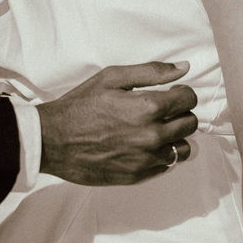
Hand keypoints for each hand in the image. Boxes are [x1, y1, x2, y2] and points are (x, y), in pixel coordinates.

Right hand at [38, 62, 197, 185]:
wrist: (52, 141)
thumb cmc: (80, 106)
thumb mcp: (111, 78)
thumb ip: (151, 71)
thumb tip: (184, 67)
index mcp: (148, 107)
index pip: (189, 99)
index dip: (182, 93)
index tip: (171, 93)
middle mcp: (152, 136)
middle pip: (190, 124)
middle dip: (180, 113)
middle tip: (162, 111)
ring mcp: (146, 159)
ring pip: (183, 148)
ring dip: (174, 138)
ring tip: (155, 130)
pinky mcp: (137, 176)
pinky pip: (166, 166)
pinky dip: (160, 155)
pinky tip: (142, 146)